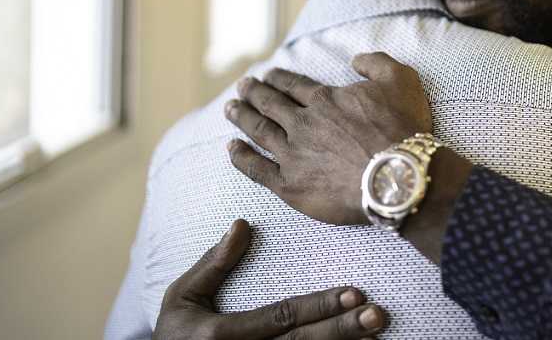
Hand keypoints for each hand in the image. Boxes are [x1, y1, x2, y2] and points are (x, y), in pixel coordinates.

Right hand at [153, 218, 384, 338]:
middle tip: (376, 314)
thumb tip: (243, 224)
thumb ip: (213, 264)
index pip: (280, 318)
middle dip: (342, 330)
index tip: (352, 292)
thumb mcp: (182, 297)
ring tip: (376, 333)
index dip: (318, 306)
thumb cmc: (175, 334)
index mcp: (223, 335)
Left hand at [226, 52, 433, 224]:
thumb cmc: (402, 128)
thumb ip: (376, 62)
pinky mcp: (290, 185)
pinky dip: (241, 157)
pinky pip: (256, 169)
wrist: (397, 176)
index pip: (294, 86)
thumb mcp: (401, 80)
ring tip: (229, 108)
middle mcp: (302, 124)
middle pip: (270, 104)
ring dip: (241, 117)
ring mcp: (293, 155)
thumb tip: (356, 58)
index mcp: (325, 100)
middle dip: (253, 93)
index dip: (279, 78)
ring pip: (259, 131)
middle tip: (241, 86)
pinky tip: (230, 148)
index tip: (266, 75)